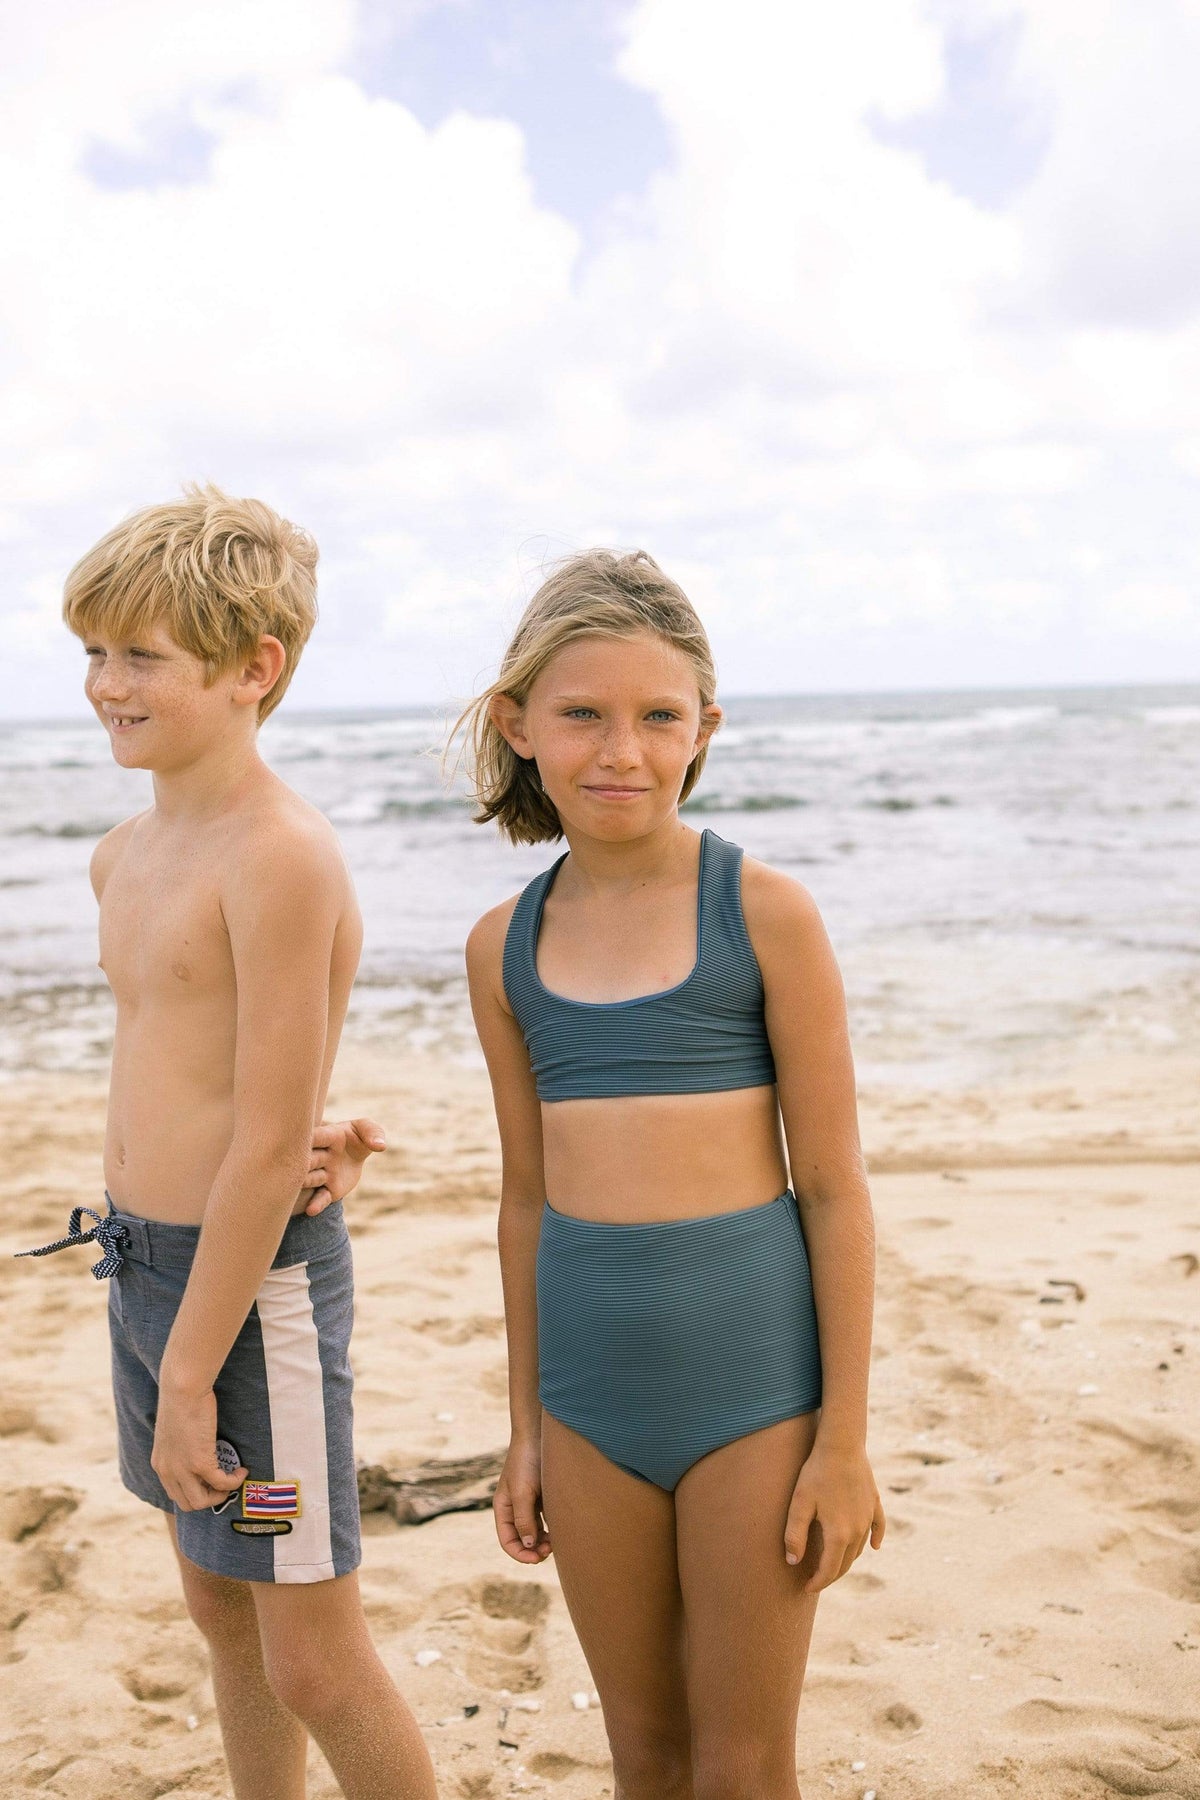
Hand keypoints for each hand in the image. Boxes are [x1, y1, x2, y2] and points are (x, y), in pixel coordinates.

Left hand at [151, 1383, 245, 1511]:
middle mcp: (168, 1471)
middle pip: (187, 1503)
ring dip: (220, 1495)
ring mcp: (182, 1469)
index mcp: (160, 1465)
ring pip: (201, 1501)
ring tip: (232, 1480)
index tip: (211, 1483)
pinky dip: (234, 1481)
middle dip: (209, 1498)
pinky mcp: (199, 1462)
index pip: (176, 1494)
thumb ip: (180, 1447)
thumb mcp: (174, 1432)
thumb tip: (197, 1450)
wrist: (182, 1390)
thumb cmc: (181, 1401)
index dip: (196, 1493)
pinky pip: (220, 1483)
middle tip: (223, 1484)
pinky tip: (242, 1471)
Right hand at [303, 1117, 386, 1214]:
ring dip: (305, 1182)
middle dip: (302, 1162)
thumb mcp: (366, 1129)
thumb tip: (381, 1146)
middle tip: (297, 1165)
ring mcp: (323, 1174)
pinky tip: (311, 1211)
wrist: (353, 1156)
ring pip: (311, 1179)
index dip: (309, 1138)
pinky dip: (317, 1204)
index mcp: (328, 1136)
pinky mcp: (330, 1190)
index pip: (316, 1136)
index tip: (301, 1141)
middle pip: (308, 1159)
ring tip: (298, 1186)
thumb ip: (374, 1132)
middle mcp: (321, 1156)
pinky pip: (322, 1197)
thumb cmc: (357, 1137)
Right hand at [494, 1438, 551, 1564]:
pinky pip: (545, 1520)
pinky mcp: (543, 1497)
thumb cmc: (526, 1461)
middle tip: (550, 1550)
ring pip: (535, 1532)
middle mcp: (514, 1508)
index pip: (508, 1541)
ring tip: (557, 1542)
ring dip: (544, 1541)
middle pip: (522, 1540)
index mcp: (503, 1508)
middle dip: (534, 1549)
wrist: (538, 1435)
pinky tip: (561, 1529)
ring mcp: (529, 1503)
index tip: (536, 1559)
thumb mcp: (522, 1492)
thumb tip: (528, 1544)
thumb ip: (524, 1519)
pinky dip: (551, 1528)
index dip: (520, 1554)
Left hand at [784, 1438, 884, 1592]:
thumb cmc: (816, 1473)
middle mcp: (857, 1530)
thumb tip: (793, 1561)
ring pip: (859, 1548)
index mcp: (839, 1534)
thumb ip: (794, 1535)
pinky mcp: (875, 1503)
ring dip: (847, 1560)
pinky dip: (876, 1540)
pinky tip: (874, 1547)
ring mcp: (868, 1517)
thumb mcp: (799, 1503)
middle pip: (845, 1563)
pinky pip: (878, 1528)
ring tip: (833, 1563)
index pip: (829, 1570)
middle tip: (817, 1580)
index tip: (806, 1588)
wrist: (842, 1445)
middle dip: (831, 1576)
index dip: (817, 1583)